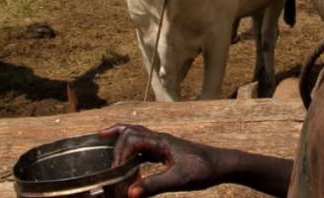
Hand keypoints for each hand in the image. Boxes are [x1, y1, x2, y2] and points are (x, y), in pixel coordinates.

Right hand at [100, 123, 225, 196]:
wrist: (221, 165)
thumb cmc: (203, 170)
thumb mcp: (179, 180)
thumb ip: (154, 185)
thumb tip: (128, 193)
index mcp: (161, 141)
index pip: (131, 139)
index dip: (119, 155)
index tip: (115, 174)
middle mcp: (159, 138)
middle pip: (130, 131)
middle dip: (115, 145)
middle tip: (107, 165)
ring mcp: (162, 142)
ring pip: (136, 132)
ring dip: (119, 134)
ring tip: (102, 136)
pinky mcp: (165, 149)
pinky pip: (142, 141)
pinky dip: (130, 143)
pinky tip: (127, 154)